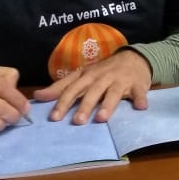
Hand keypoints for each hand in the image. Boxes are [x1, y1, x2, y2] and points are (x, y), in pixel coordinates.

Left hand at [33, 49, 151, 124]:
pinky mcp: (137, 85)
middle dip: (84, 106)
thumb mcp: (81, 75)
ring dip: (108, 105)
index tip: (54, 118)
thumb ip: (60, 87)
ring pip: (113, 93)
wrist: (133, 58)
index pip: (72, 89)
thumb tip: (37, 96)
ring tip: (101, 118)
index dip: (62, 102)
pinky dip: (140, 99)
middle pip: (92, 92)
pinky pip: (139, 92)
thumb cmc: (103, 71)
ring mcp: (120, 81)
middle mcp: (102, 78)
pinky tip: (141, 107)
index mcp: (87, 76)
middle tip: (77, 121)